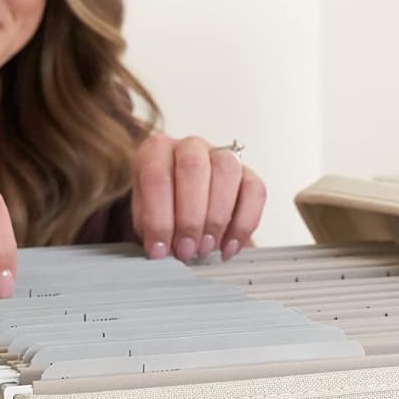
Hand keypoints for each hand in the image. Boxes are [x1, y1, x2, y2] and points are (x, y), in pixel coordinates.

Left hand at [131, 134, 265, 260]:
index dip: (158, 218)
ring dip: (216, 218)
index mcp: (156, 150)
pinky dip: (243, 224)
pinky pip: (254, 192)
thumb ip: (148, 229)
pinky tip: (228, 247)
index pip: (156, 176)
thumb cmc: (161, 209)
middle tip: (186, 250)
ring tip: (206, 248)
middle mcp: (190, 147)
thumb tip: (161, 250)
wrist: (182, 207)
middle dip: (190, 218)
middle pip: (193, 169)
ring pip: (227, 173)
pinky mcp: (248, 174)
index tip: (159, 250)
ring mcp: (222, 156)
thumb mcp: (143, 216)